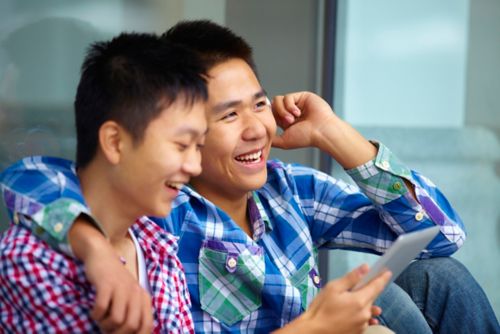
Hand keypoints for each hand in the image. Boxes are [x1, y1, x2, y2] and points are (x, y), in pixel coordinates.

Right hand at [69, 217, 152, 332]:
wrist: (102, 255)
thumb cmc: (115, 281)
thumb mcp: (129, 296)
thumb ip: (133, 313)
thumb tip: (131, 333)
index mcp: (144, 298)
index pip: (147, 326)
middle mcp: (136, 293)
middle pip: (131, 326)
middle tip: (107, 330)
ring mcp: (122, 288)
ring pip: (117, 320)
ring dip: (105, 325)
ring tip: (101, 320)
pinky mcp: (107, 284)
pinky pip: (102, 308)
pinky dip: (96, 315)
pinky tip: (94, 312)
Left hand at [271, 91, 376, 168]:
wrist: (321, 131)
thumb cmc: (306, 138)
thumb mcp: (284, 141)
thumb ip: (273, 140)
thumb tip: (263, 139)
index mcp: (286, 121)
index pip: (271, 114)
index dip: (270, 118)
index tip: (275, 124)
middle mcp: (290, 111)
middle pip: (273, 105)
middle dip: (278, 114)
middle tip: (287, 122)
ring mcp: (296, 103)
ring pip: (278, 100)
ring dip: (283, 110)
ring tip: (293, 119)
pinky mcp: (302, 96)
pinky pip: (287, 97)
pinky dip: (290, 106)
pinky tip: (298, 113)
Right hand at [275, 264, 390, 333]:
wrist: (314, 331)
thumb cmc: (321, 308)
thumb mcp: (333, 288)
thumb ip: (351, 278)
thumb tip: (365, 268)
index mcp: (360, 301)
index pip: (376, 287)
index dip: (382, 278)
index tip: (387, 272)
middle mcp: (365, 314)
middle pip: (372, 298)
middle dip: (368, 291)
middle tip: (357, 287)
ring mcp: (362, 325)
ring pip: (368, 310)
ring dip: (365, 304)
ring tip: (358, 301)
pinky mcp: (358, 332)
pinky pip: (364, 320)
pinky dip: (362, 315)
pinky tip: (356, 314)